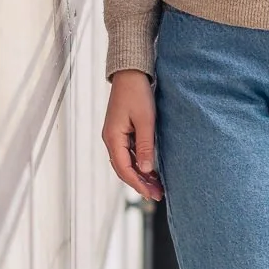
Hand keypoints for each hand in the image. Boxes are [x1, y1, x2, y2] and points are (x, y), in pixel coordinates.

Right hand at [102, 70, 163, 201]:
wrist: (131, 72)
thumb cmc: (137, 93)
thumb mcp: (145, 120)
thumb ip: (145, 146)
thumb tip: (145, 170)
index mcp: (113, 138)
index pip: (124, 169)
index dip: (138, 184)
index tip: (152, 194)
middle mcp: (110, 139)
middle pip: (123, 169)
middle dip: (139, 183)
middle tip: (158, 195)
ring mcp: (115, 135)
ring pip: (126, 162)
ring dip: (140, 175)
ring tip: (157, 186)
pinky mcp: (121, 131)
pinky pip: (128, 153)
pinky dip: (139, 164)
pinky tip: (151, 170)